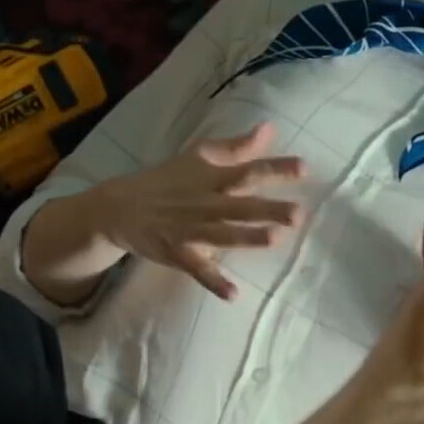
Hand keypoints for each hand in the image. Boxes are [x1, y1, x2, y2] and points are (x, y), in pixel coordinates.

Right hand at [95, 123, 305, 299]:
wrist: (119, 207)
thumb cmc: (168, 180)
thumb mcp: (199, 156)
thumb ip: (237, 147)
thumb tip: (270, 129)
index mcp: (212, 179)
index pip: (247, 171)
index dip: (275, 170)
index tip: (304, 169)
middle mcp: (205, 203)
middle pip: (240, 206)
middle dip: (268, 210)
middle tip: (298, 214)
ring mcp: (190, 230)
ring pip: (222, 235)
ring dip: (247, 238)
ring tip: (274, 240)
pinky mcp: (177, 253)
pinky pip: (198, 269)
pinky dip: (213, 282)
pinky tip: (233, 294)